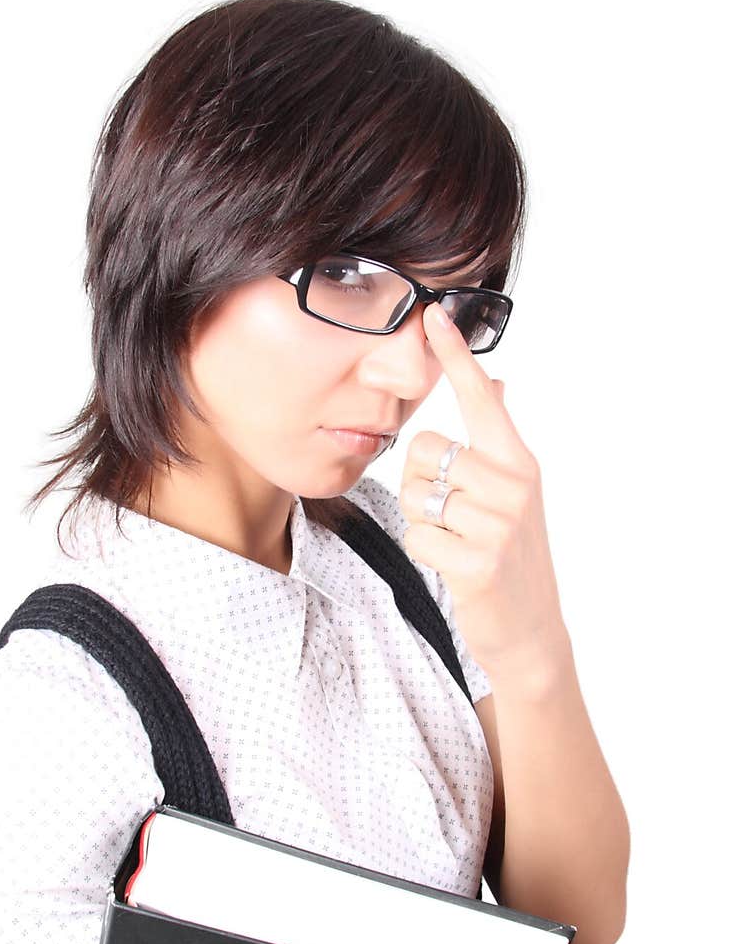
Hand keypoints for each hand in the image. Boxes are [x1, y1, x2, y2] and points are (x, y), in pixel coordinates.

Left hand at [398, 303, 567, 680]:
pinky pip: (416, 534)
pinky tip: (452, 565)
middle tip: (452, 515)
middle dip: (419, 483)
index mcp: (518, 461)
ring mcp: (498, 523)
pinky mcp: (477, 561)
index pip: (483, 397)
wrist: (530, 628)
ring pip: (414, 494)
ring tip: (455, 540)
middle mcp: (513, 483)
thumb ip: (500, 436)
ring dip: (421, 519)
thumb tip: (500, 379)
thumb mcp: (516, 491)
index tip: (435, 314)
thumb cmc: (511, 553)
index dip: (457, 355)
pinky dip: (423, 551)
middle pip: (423, 450)